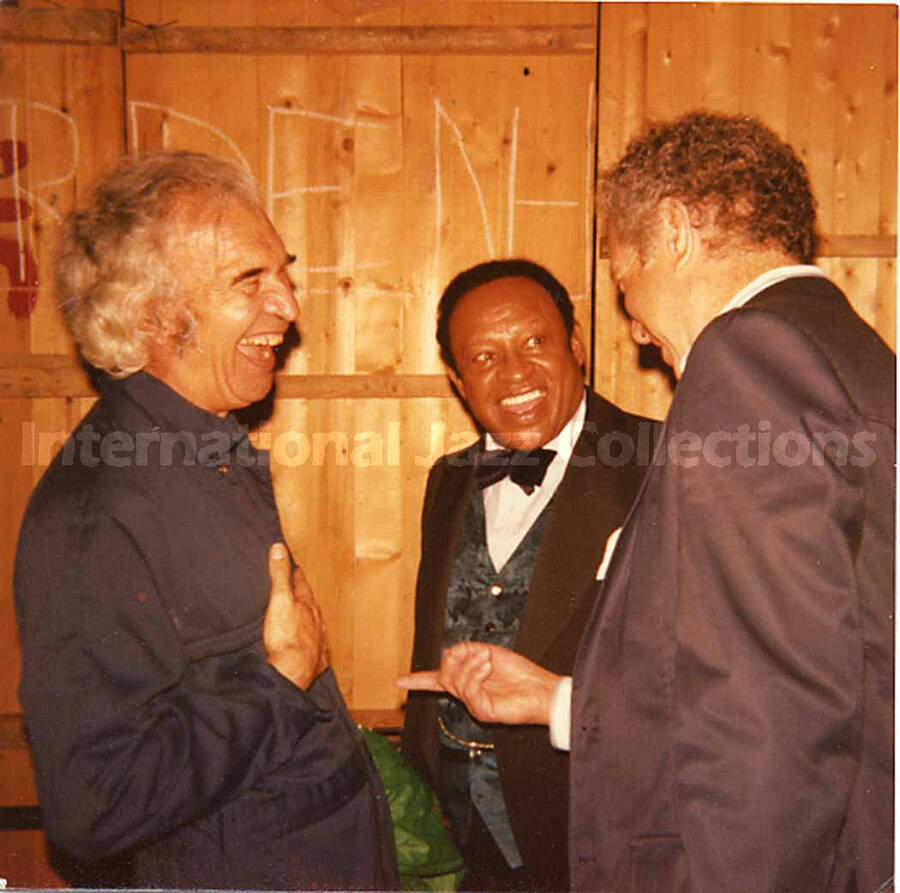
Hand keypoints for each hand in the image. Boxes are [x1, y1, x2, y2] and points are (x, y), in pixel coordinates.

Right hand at [263, 543, 327, 688]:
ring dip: (311, 621)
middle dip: (306, 598)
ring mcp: (318, 643)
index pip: (303, 585)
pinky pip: (317, 651)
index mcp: (308, 606)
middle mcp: (317, 623)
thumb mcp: (279, 600)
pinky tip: (312, 649)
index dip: (298, 575)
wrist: (292, 673)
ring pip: (316, 627)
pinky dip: (314, 647)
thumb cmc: (285, 637)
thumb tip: (279, 548)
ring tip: (306, 618)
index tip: (296, 567)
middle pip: (312, 606)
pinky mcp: (315, 663)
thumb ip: (279, 575)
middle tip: (302, 591)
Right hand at [395, 642, 558, 725]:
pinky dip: (476, 672)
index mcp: (467, 682)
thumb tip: (451, 652)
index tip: (398, 681)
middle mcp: (467, 695)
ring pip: (455, 679)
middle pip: (444, 673)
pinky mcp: (483, 711)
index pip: (437, 682)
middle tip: (479, 653)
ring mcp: (474, 705)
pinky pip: (468, 688)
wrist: (542, 689)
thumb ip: (467, 651)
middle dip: (456, 657)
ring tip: (487, 660)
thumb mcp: (489, 653)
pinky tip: (487, 667)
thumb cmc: (520, 673)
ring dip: (470, 662)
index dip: (417, 681)